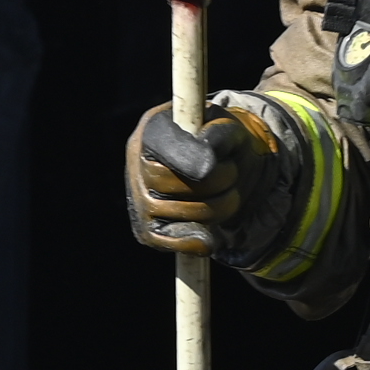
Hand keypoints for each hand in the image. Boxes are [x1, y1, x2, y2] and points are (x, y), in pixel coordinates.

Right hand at [124, 99, 287, 257]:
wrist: (224, 170)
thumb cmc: (223, 144)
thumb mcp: (230, 129)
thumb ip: (219, 135)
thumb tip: (205, 167)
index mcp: (154, 126)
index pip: (162, 144)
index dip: (188, 157)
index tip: (213, 165)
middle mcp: (136, 159)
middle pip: (168, 182)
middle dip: (214, 182)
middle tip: (233, 173)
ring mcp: (137, 197)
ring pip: (176, 213)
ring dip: (216, 209)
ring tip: (228, 195)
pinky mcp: (145, 229)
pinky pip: (168, 242)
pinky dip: (197, 241)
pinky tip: (212, 232)